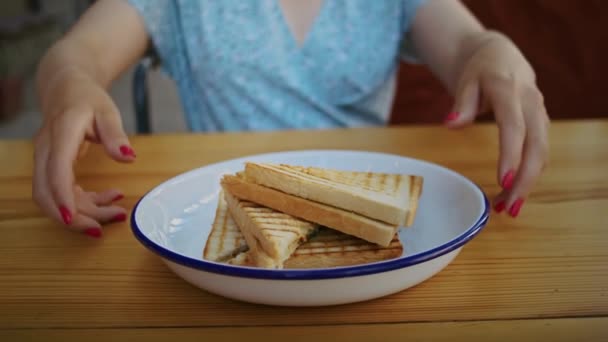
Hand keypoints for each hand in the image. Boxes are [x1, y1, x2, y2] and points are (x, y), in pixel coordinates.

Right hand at [33, 69, 133, 236]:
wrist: (67, 88)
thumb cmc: (87, 98)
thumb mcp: (107, 111)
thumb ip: (116, 135)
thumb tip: (128, 157)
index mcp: (60, 134)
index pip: (55, 171)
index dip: (62, 197)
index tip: (72, 219)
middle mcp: (46, 150)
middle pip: (46, 192)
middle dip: (71, 216)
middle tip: (100, 229)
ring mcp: (45, 160)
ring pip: (52, 197)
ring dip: (81, 212)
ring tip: (116, 213)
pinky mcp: (52, 167)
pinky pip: (63, 192)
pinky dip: (85, 201)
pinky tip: (111, 198)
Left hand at [445, 32, 549, 217]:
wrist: (500, 55)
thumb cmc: (479, 68)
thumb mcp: (465, 79)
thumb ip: (461, 103)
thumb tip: (451, 123)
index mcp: (510, 91)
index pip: (514, 126)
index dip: (511, 154)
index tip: (502, 180)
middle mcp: (531, 103)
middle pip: (536, 146)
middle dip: (525, 180)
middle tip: (508, 208)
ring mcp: (540, 114)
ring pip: (542, 153)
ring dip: (528, 183)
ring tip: (507, 208)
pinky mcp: (540, 124)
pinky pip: (539, 152)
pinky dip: (529, 175)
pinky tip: (512, 193)